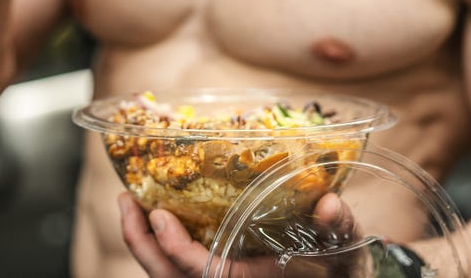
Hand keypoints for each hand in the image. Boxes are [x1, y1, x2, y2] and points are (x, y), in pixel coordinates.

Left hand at [118, 191, 367, 277]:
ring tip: (129, 202)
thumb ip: (339, 228)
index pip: (201, 276)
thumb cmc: (338, 266)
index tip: (160, 215)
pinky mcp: (212, 273)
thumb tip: (329, 204)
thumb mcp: (344, 248)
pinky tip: (151, 213)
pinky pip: (173, 267)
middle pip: (167, 277)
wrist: (338, 277)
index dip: (176, 250)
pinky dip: (157, 244)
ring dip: (142, 241)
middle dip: (141, 243)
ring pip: (164, 274)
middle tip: (126, 200)